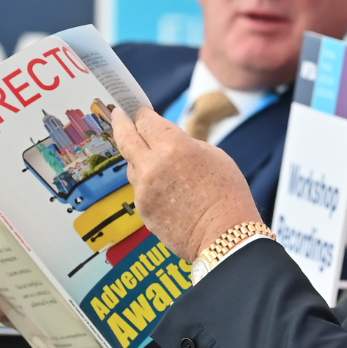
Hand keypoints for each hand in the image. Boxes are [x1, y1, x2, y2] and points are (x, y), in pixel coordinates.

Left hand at [111, 108, 261, 259]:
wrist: (225, 237)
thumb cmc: (228, 196)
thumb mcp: (213, 155)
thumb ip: (185, 144)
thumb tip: (168, 143)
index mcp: (173, 146)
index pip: (145, 121)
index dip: (141, 113)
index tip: (138, 110)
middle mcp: (152, 165)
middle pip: (125, 137)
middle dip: (121, 122)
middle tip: (118, 115)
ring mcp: (143, 190)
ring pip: (132, 166)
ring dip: (139, 159)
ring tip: (154, 160)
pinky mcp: (143, 210)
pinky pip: (140, 190)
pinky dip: (149, 185)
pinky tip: (167, 191)